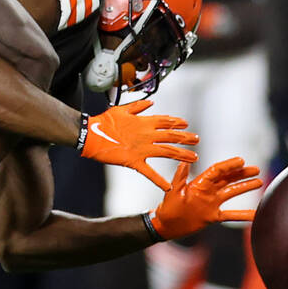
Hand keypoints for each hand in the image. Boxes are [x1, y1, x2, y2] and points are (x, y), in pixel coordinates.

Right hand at [80, 99, 198, 190]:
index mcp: (144, 122)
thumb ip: (138, 106)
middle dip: (186, 139)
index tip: (186, 125)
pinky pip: (149, 172)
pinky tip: (168, 186)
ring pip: (167, 152)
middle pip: (172, 136)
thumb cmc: (103, 122)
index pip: (166, 121)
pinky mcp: (134, 161)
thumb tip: (150, 103)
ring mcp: (142, 148)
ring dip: (182, 155)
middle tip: (196, 141)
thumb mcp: (122, 109)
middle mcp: (147, 135)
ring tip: (194, 158)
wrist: (90, 135)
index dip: (178, 123)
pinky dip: (159, 180)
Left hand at [149, 158, 262, 240]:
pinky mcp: (212, 216)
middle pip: (228, 179)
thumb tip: (184, 160)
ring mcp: (211, 203)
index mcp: (199, 183)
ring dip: (245, 187)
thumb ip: (180, 176)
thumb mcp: (174, 190)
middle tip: (256, 169)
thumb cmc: (167, 207)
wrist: (165, 226)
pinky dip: (243, 215)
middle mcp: (207, 191)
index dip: (229, 165)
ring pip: (232, 193)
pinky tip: (256, 214)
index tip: (242, 160)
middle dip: (241, 174)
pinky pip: (231, 215)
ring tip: (259, 182)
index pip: (217, 171)